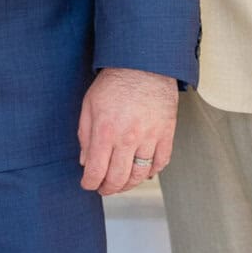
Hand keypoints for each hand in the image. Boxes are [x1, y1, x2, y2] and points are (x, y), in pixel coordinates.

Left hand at [77, 68, 177, 194]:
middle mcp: (128, 138)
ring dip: (128, 184)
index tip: (87, 184)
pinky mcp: (166, 133)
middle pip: (118, 178)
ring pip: (140, 174)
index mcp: (105, 130)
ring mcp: (150, 137)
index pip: (96, 170)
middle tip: (103, 188)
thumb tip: (85, 161)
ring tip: (121, 183)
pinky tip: (142, 172)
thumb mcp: (89, 105)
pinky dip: (152, 172)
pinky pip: (161, 162)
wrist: (143, 64)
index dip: (89, 183)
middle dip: (108, 188)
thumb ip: (85, 135)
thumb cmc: (113, 83)